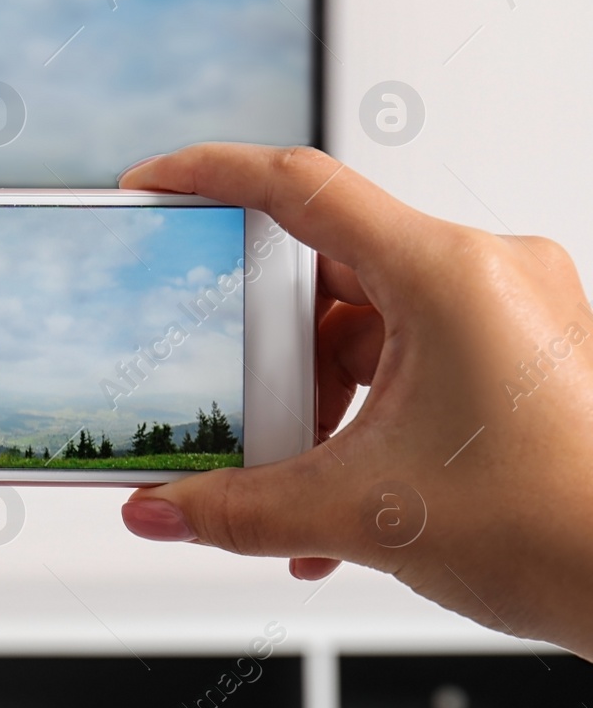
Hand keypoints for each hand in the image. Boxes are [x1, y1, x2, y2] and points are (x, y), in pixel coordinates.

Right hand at [118, 144, 592, 657]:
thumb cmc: (565, 532)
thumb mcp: (363, 514)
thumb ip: (236, 509)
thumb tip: (158, 508)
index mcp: (449, 275)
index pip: (302, 187)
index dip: (211, 174)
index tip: (155, 186)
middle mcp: (485, 275)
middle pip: (326, 273)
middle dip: (265, 353)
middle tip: (227, 402)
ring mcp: (507, 314)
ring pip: (365, 328)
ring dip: (316, 405)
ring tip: (296, 484)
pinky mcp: (516, 354)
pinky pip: (407, 361)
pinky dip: (362, 418)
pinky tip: (340, 495)